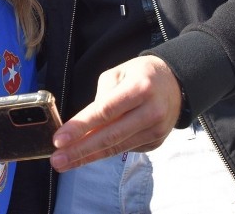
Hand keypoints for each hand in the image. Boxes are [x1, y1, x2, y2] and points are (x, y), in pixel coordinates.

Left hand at [49, 55, 181, 171]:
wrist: (176, 84)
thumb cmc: (141, 74)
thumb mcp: (119, 72)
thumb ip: (101, 96)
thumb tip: (84, 124)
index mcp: (140, 88)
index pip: (105, 111)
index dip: (81, 127)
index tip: (59, 139)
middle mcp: (151, 112)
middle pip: (110, 136)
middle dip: (80, 150)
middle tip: (57, 159)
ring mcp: (156, 130)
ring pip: (117, 148)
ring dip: (88, 157)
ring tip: (65, 162)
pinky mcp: (156, 142)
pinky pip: (125, 149)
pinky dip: (105, 152)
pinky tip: (88, 153)